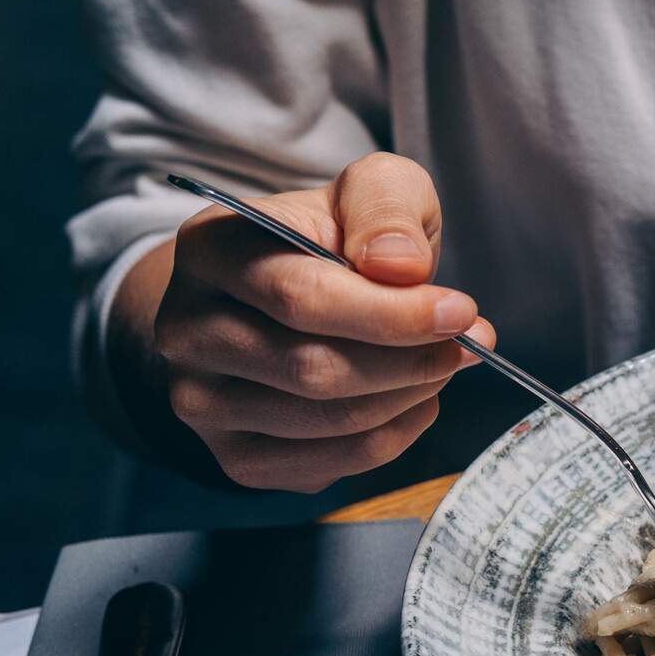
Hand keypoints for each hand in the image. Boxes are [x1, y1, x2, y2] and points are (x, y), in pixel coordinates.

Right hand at [151, 152, 492, 492]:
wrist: (285, 294)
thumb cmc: (332, 238)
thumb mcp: (370, 190)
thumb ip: (386, 208)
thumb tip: (400, 268)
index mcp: (209, 250)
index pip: (302, 298)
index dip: (393, 313)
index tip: (460, 312)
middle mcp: (187, 331)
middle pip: (313, 369)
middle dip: (411, 361)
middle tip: (467, 343)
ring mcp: (202, 401)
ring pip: (327, 422)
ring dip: (409, 397)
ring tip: (443, 364)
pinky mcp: (236, 456)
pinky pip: (331, 465)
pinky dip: (394, 435)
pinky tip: (412, 398)